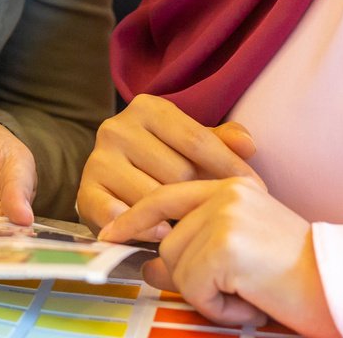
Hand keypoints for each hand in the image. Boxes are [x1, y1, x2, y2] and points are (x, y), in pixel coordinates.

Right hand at [76, 94, 258, 237]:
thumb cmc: (164, 162)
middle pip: (177, 171)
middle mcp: (116, 128)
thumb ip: (221, 142)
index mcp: (147, 108)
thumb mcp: (192, 145)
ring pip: (152, 196)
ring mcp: (97, 159)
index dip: (229, 167)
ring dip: (175, 216)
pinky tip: (161, 233)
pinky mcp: (85, 191)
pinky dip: (143, 228)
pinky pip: (120, 215)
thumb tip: (248, 145)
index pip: (197, 139)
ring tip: (192, 226)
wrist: (116, 184)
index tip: (257, 190)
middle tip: (217, 213)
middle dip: (200, 196)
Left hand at [99, 177, 339, 336]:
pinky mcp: (225, 245)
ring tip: (253, 292)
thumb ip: (194, 251)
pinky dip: (220, 308)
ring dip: (210, 296)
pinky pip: (194, 289)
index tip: (109, 237)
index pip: (164, 198)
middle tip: (243, 289)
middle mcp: (224, 193)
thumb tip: (147, 267)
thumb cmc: (301, 278)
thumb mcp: (241, 256)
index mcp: (230, 186)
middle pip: (167, 244)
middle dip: (193, 279)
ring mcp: (223, 217)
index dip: (134, 220)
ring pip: (177, 269)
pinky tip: (254, 301)